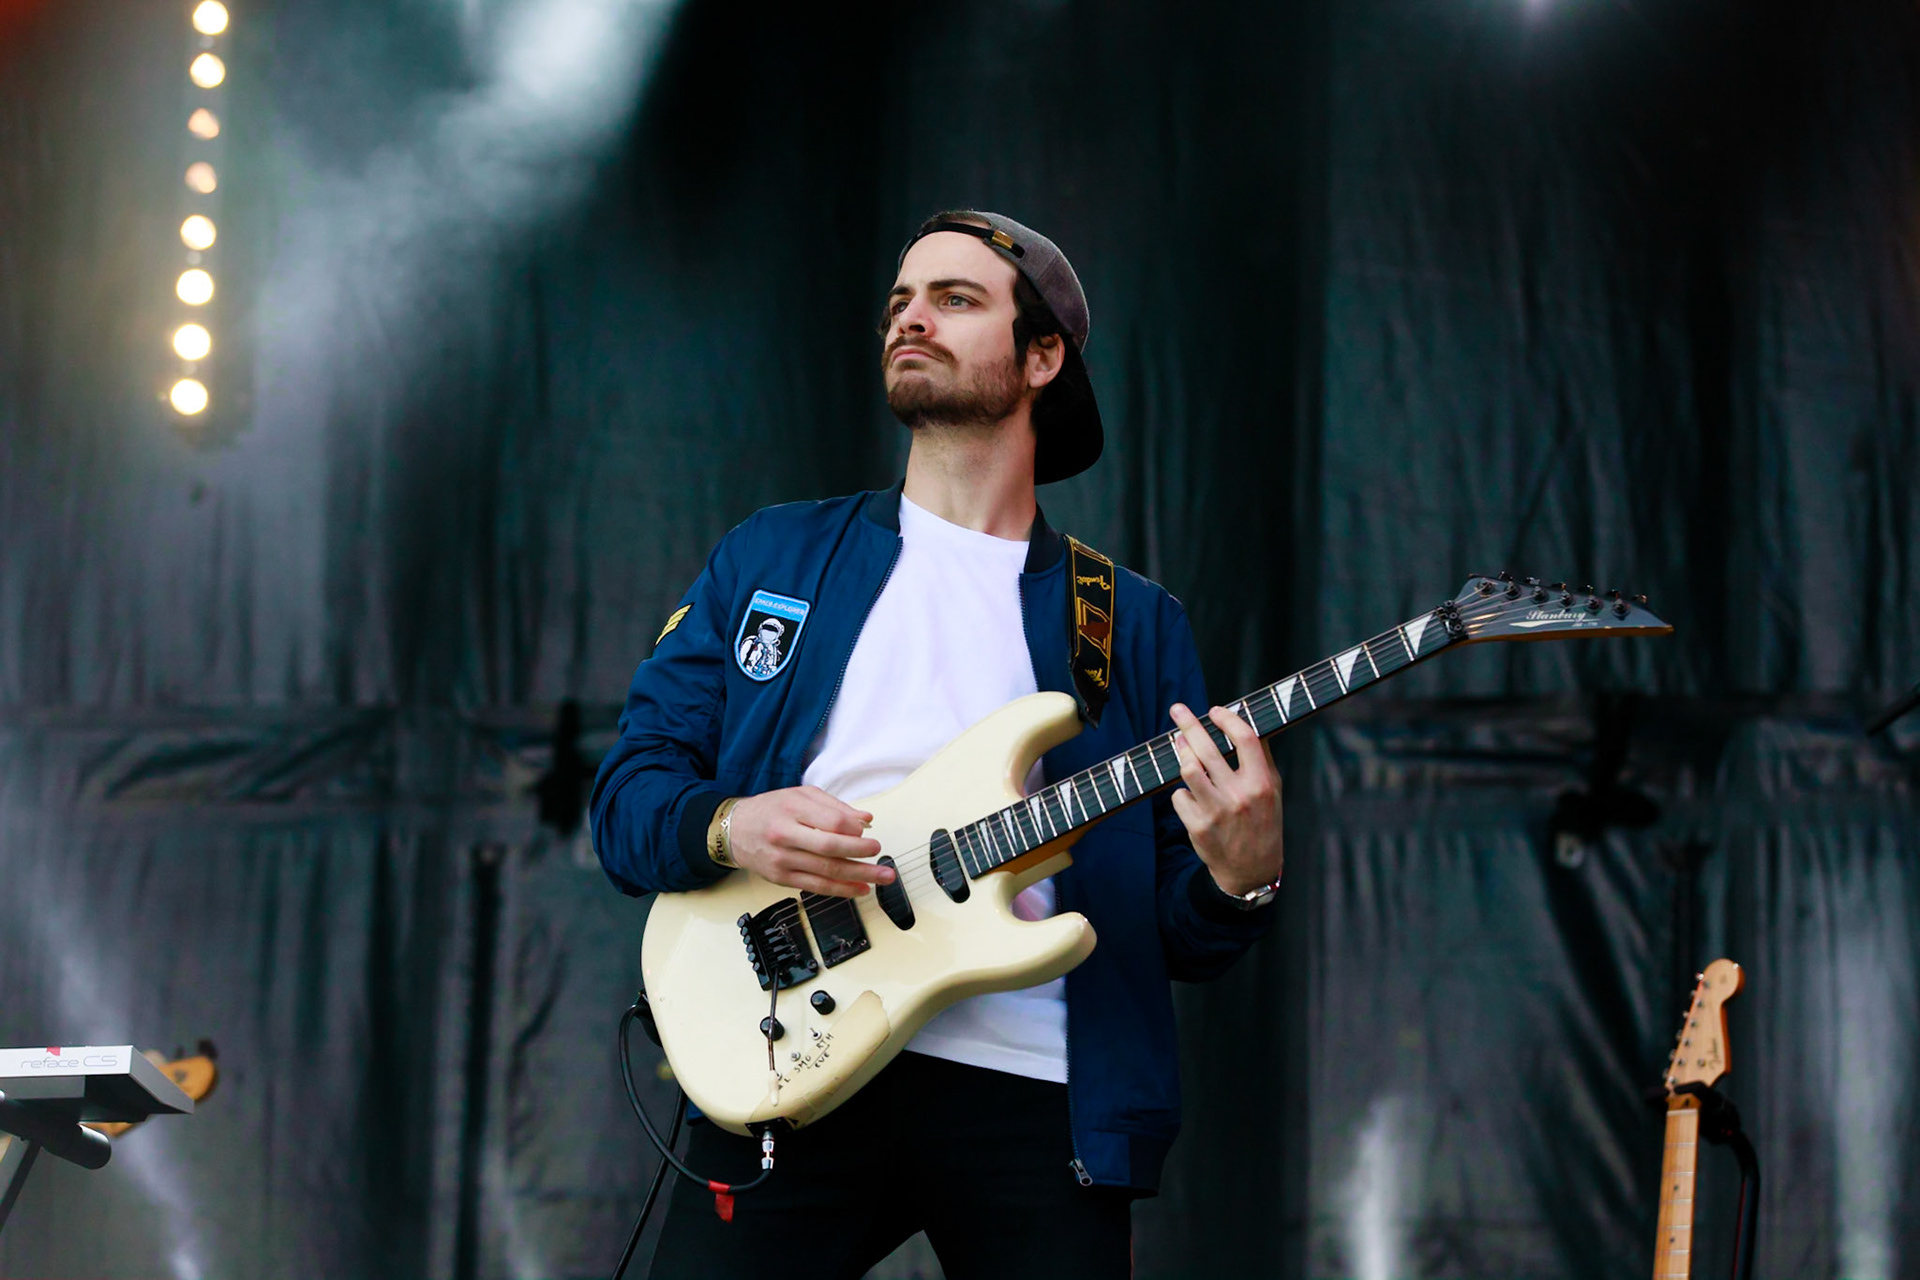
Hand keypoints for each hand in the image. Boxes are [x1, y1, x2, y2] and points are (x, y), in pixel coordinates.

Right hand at [724, 786, 891, 898]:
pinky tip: (859, 889)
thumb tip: (865, 820)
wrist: (734, 830)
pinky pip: (816, 887)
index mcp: (792, 810)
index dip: (854, 829)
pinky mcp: (782, 879)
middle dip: (861, 855)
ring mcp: (783, 860)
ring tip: (880, 877)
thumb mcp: (800, 796)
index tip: (867, 832)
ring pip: (826, 872)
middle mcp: (785, 836)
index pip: (831, 822)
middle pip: (830, 849)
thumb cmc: (770, 810)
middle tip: (880, 856)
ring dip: (858, 877)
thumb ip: (834, 806)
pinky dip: (840, 890)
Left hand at [1168, 703, 1283, 896]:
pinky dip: (1182, 792)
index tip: (1215, 710)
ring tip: (1179, 744)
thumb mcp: (1273, 791)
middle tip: (1177, 709)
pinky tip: (1191, 795)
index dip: (1227, 719)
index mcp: (1261, 784)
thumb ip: (1261, 759)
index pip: (1245, 739)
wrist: (1251, 871)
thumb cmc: (1262, 824)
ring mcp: (1216, 812)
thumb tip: (1243, 724)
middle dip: (1189, 724)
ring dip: (1181, 753)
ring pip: (1188, 769)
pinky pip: (1179, 796)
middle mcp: (1239, 796)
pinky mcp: (1197, 826)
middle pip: (1208, 749)